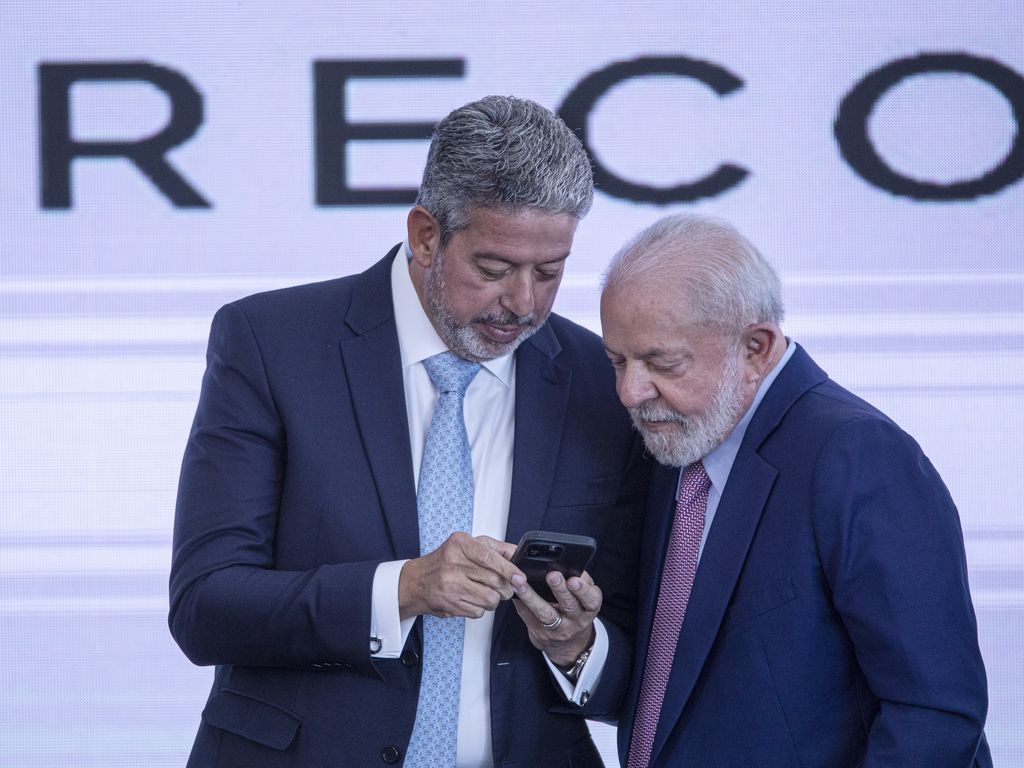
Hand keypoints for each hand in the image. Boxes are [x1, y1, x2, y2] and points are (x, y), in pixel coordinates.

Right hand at [399, 533, 521, 620]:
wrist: (417, 581)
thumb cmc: (445, 562)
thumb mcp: (467, 545)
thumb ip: (494, 548)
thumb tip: (517, 554)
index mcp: (459, 544)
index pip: (490, 557)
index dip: (509, 569)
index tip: (520, 577)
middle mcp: (453, 563)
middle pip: (494, 580)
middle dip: (506, 587)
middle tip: (504, 586)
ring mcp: (450, 585)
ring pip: (490, 599)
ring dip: (494, 599)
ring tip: (486, 592)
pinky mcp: (450, 604)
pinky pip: (479, 612)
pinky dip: (481, 608)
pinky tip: (472, 599)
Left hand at [511, 569, 601, 666]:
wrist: (568, 645)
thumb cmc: (576, 612)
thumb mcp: (585, 599)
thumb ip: (581, 582)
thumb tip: (569, 565)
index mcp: (589, 608)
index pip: (591, 599)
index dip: (583, 590)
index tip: (573, 579)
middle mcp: (575, 620)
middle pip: (569, 605)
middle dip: (560, 589)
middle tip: (552, 575)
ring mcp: (557, 629)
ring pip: (545, 612)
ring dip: (531, 596)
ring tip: (521, 582)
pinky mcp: (540, 633)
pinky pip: (528, 616)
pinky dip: (520, 603)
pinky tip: (512, 591)